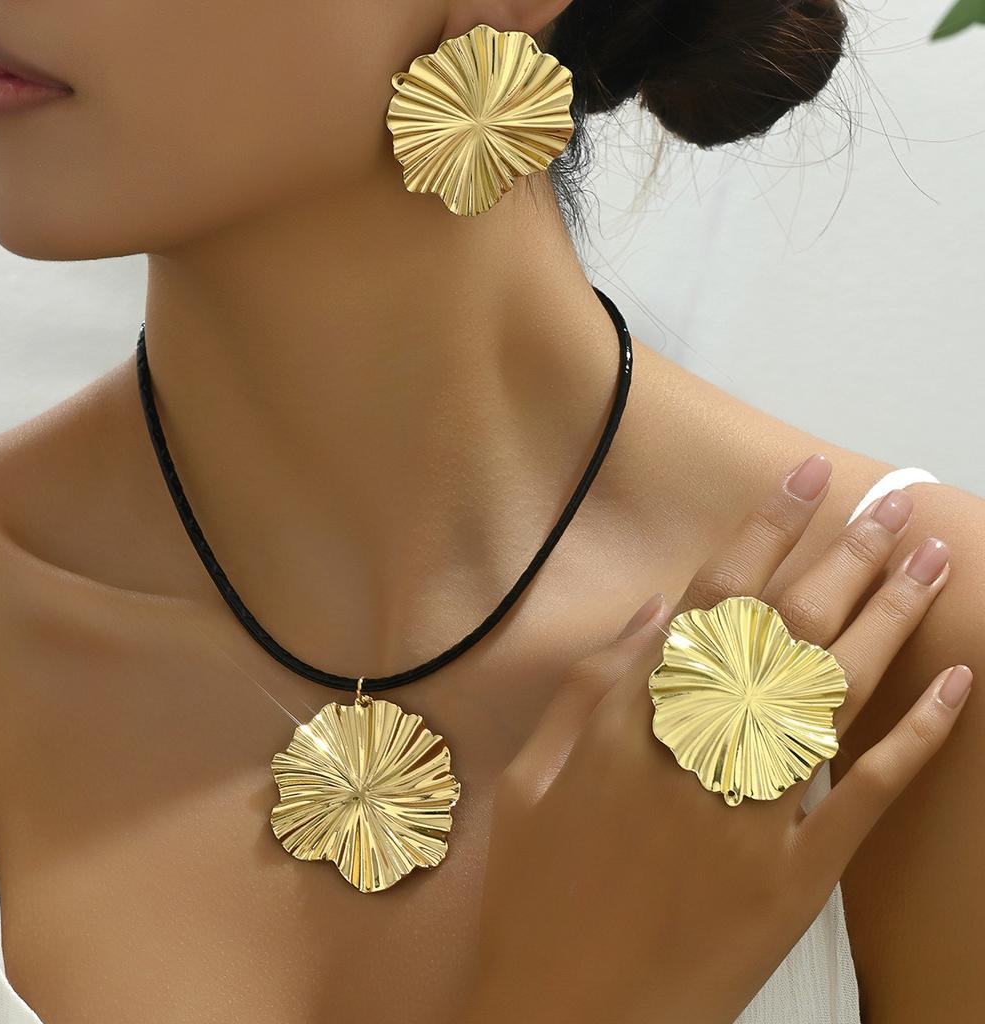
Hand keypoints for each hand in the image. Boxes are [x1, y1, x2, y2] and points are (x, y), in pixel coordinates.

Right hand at [458, 454, 971, 1023]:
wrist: (563, 1018)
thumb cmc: (534, 896)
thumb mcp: (529, 782)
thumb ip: (586, 689)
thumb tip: (651, 612)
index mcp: (626, 726)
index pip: (707, 607)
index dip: (758, 535)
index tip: (798, 481)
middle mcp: (695, 755)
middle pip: (782, 635)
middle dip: (839, 558)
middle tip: (888, 501)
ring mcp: (751, 817)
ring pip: (831, 697)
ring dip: (887, 622)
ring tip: (928, 559)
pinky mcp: (795, 880)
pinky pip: (863, 799)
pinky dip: (912, 740)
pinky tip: (953, 683)